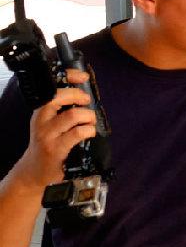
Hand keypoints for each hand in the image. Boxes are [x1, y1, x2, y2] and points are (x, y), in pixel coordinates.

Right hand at [14, 69, 96, 189]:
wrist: (35, 170)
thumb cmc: (48, 143)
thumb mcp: (50, 123)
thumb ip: (63, 109)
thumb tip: (86, 95)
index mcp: (41, 111)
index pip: (52, 88)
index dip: (68, 77)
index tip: (83, 76)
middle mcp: (41, 120)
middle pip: (59, 98)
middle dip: (78, 96)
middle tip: (86, 102)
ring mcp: (48, 135)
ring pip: (73, 115)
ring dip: (88, 116)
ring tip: (90, 122)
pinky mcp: (56, 148)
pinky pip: (78, 133)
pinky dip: (89, 130)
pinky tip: (89, 133)